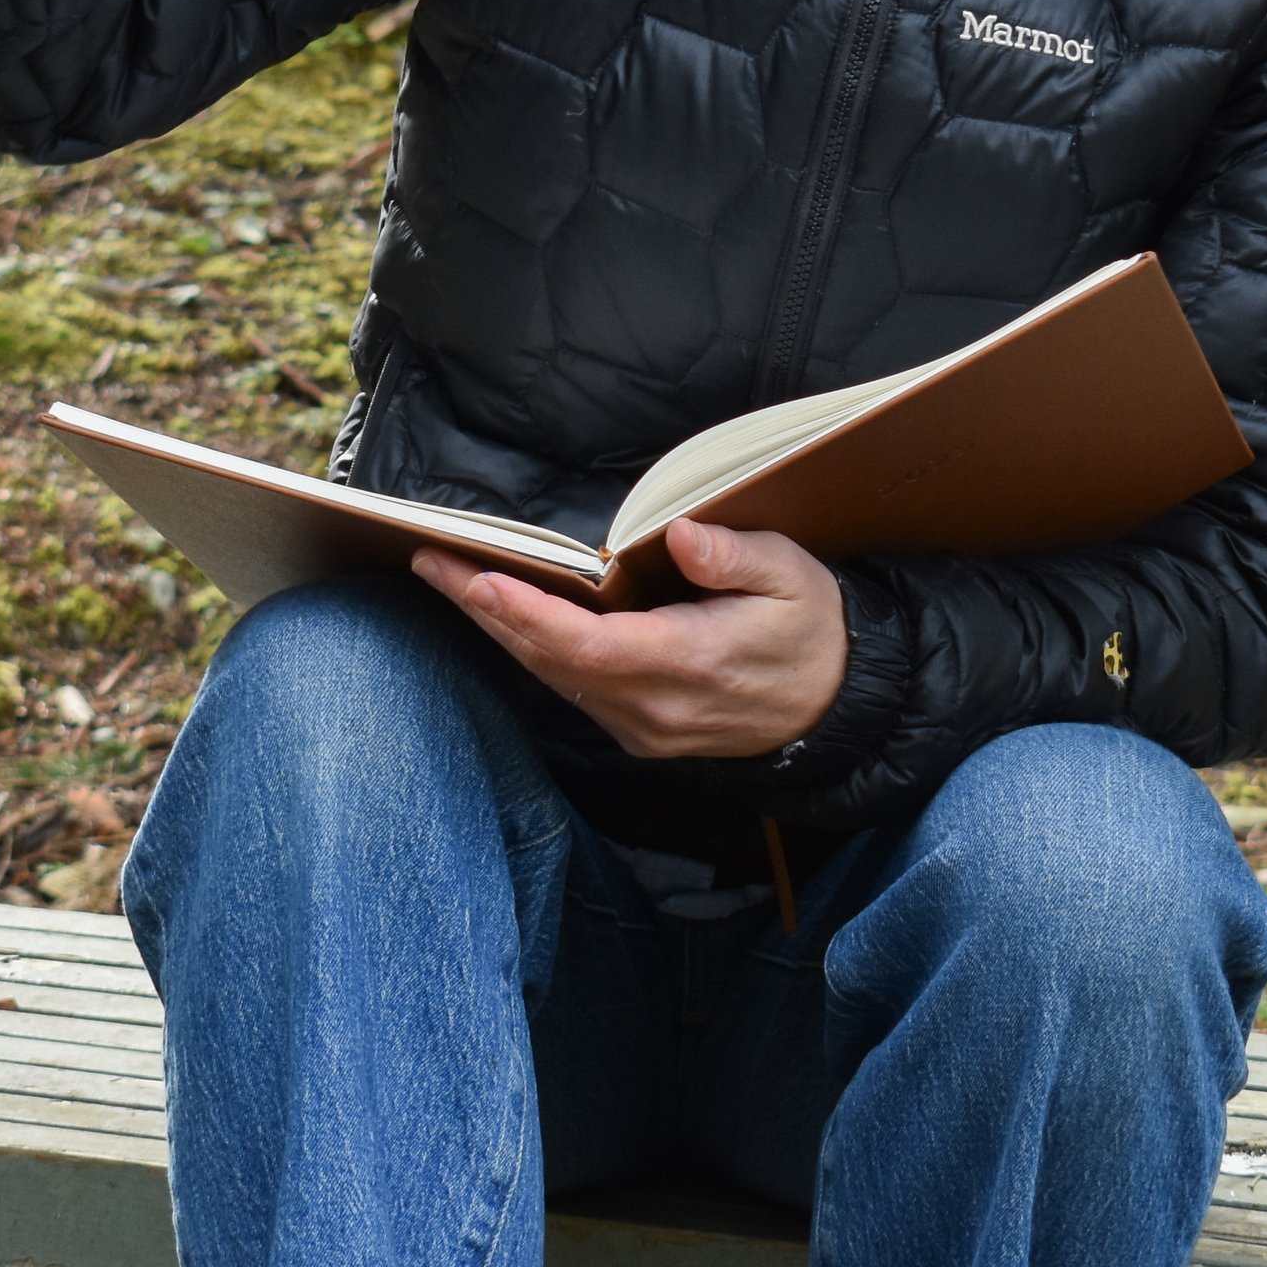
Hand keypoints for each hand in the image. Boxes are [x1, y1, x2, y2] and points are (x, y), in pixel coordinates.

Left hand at [412, 520, 848, 759]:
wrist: (836, 707)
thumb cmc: (812, 628)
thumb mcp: (794, 578)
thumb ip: (737, 557)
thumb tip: (680, 537)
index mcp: (692, 664)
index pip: (590, 646)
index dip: (530, 615)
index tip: (480, 580)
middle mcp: (656, 708)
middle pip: (552, 663)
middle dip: (486, 613)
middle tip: (430, 563)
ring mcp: (643, 727)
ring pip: (552, 678)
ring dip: (498, 631)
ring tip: (448, 579)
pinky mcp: (639, 730)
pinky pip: (571, 688)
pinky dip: (529, 648)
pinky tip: (501, 616)